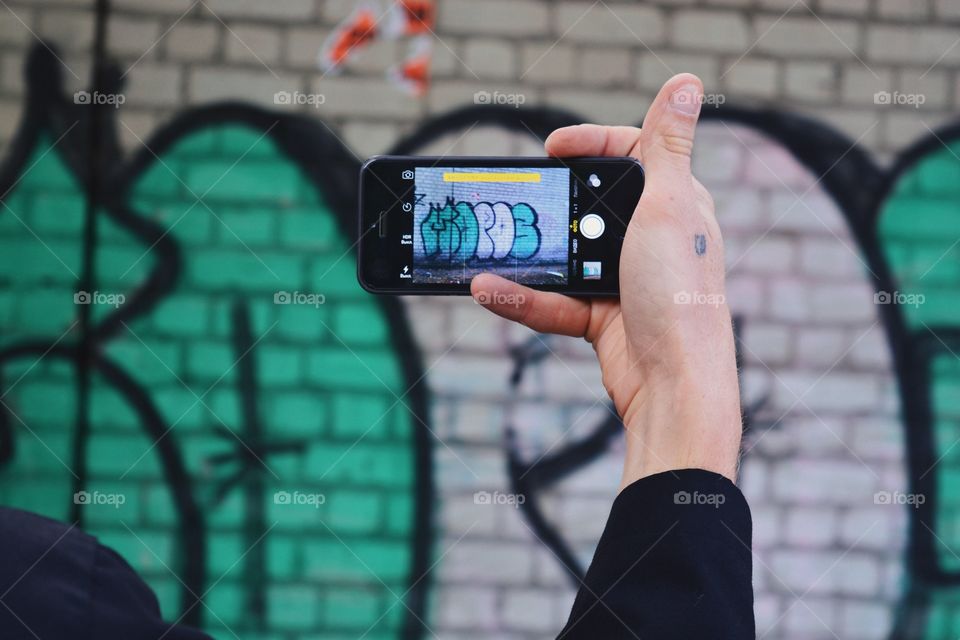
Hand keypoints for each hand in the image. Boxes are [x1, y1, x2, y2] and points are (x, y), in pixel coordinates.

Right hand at [471, 74, 741, 486]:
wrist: (674, 386)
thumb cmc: (679, 293)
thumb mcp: (670, 206)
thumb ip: (667, 146)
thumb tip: (687, 81)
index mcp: (676, 204)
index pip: (633, 156)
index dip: (593, 144)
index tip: (552, 147)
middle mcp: (651, 239)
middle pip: (591, 205)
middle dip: (550, 204)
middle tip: (512, 198)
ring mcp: (624, 280)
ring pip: (564, 257)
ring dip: (525, 257)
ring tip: (485, 250)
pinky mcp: (602, 317)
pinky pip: (553, 300)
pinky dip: (523, 298)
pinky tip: (490, 292)